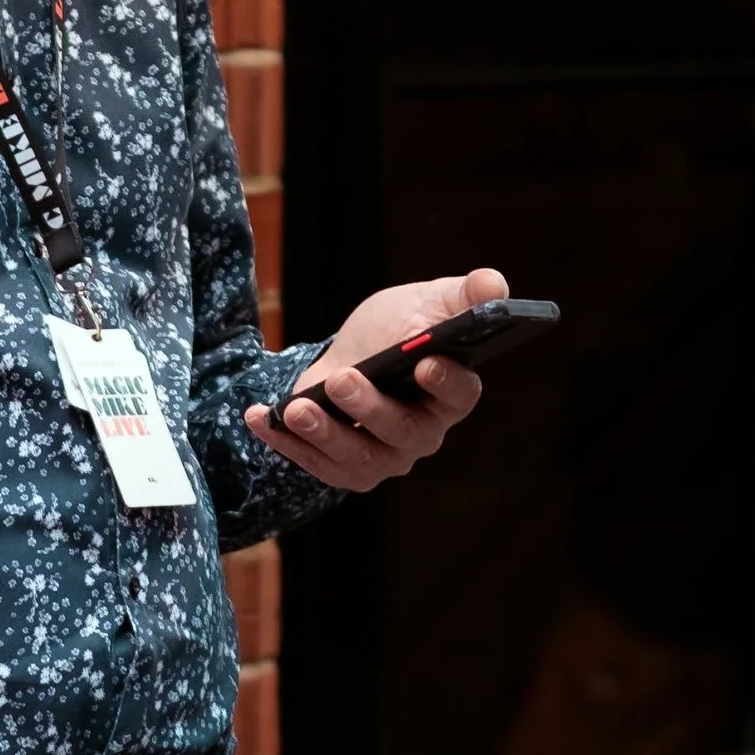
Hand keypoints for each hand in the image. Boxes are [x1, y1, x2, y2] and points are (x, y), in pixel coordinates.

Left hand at [242, 265, 505, 490]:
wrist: (352, 352)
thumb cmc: (399, 328)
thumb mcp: (427, 301)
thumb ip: (464, 294)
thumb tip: (494, 285)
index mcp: (450, 394)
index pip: (459, 396)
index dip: (446, 383)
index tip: (426, 361)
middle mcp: (422, 434)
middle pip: (402, 432)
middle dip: (370, 408)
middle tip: (343, 380)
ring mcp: (383, 457)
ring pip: (357, 457)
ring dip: (324, 433)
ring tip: (296, 407)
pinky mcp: (344, 468)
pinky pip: (315, 463)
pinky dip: (285, 441)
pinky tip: (261, 417)